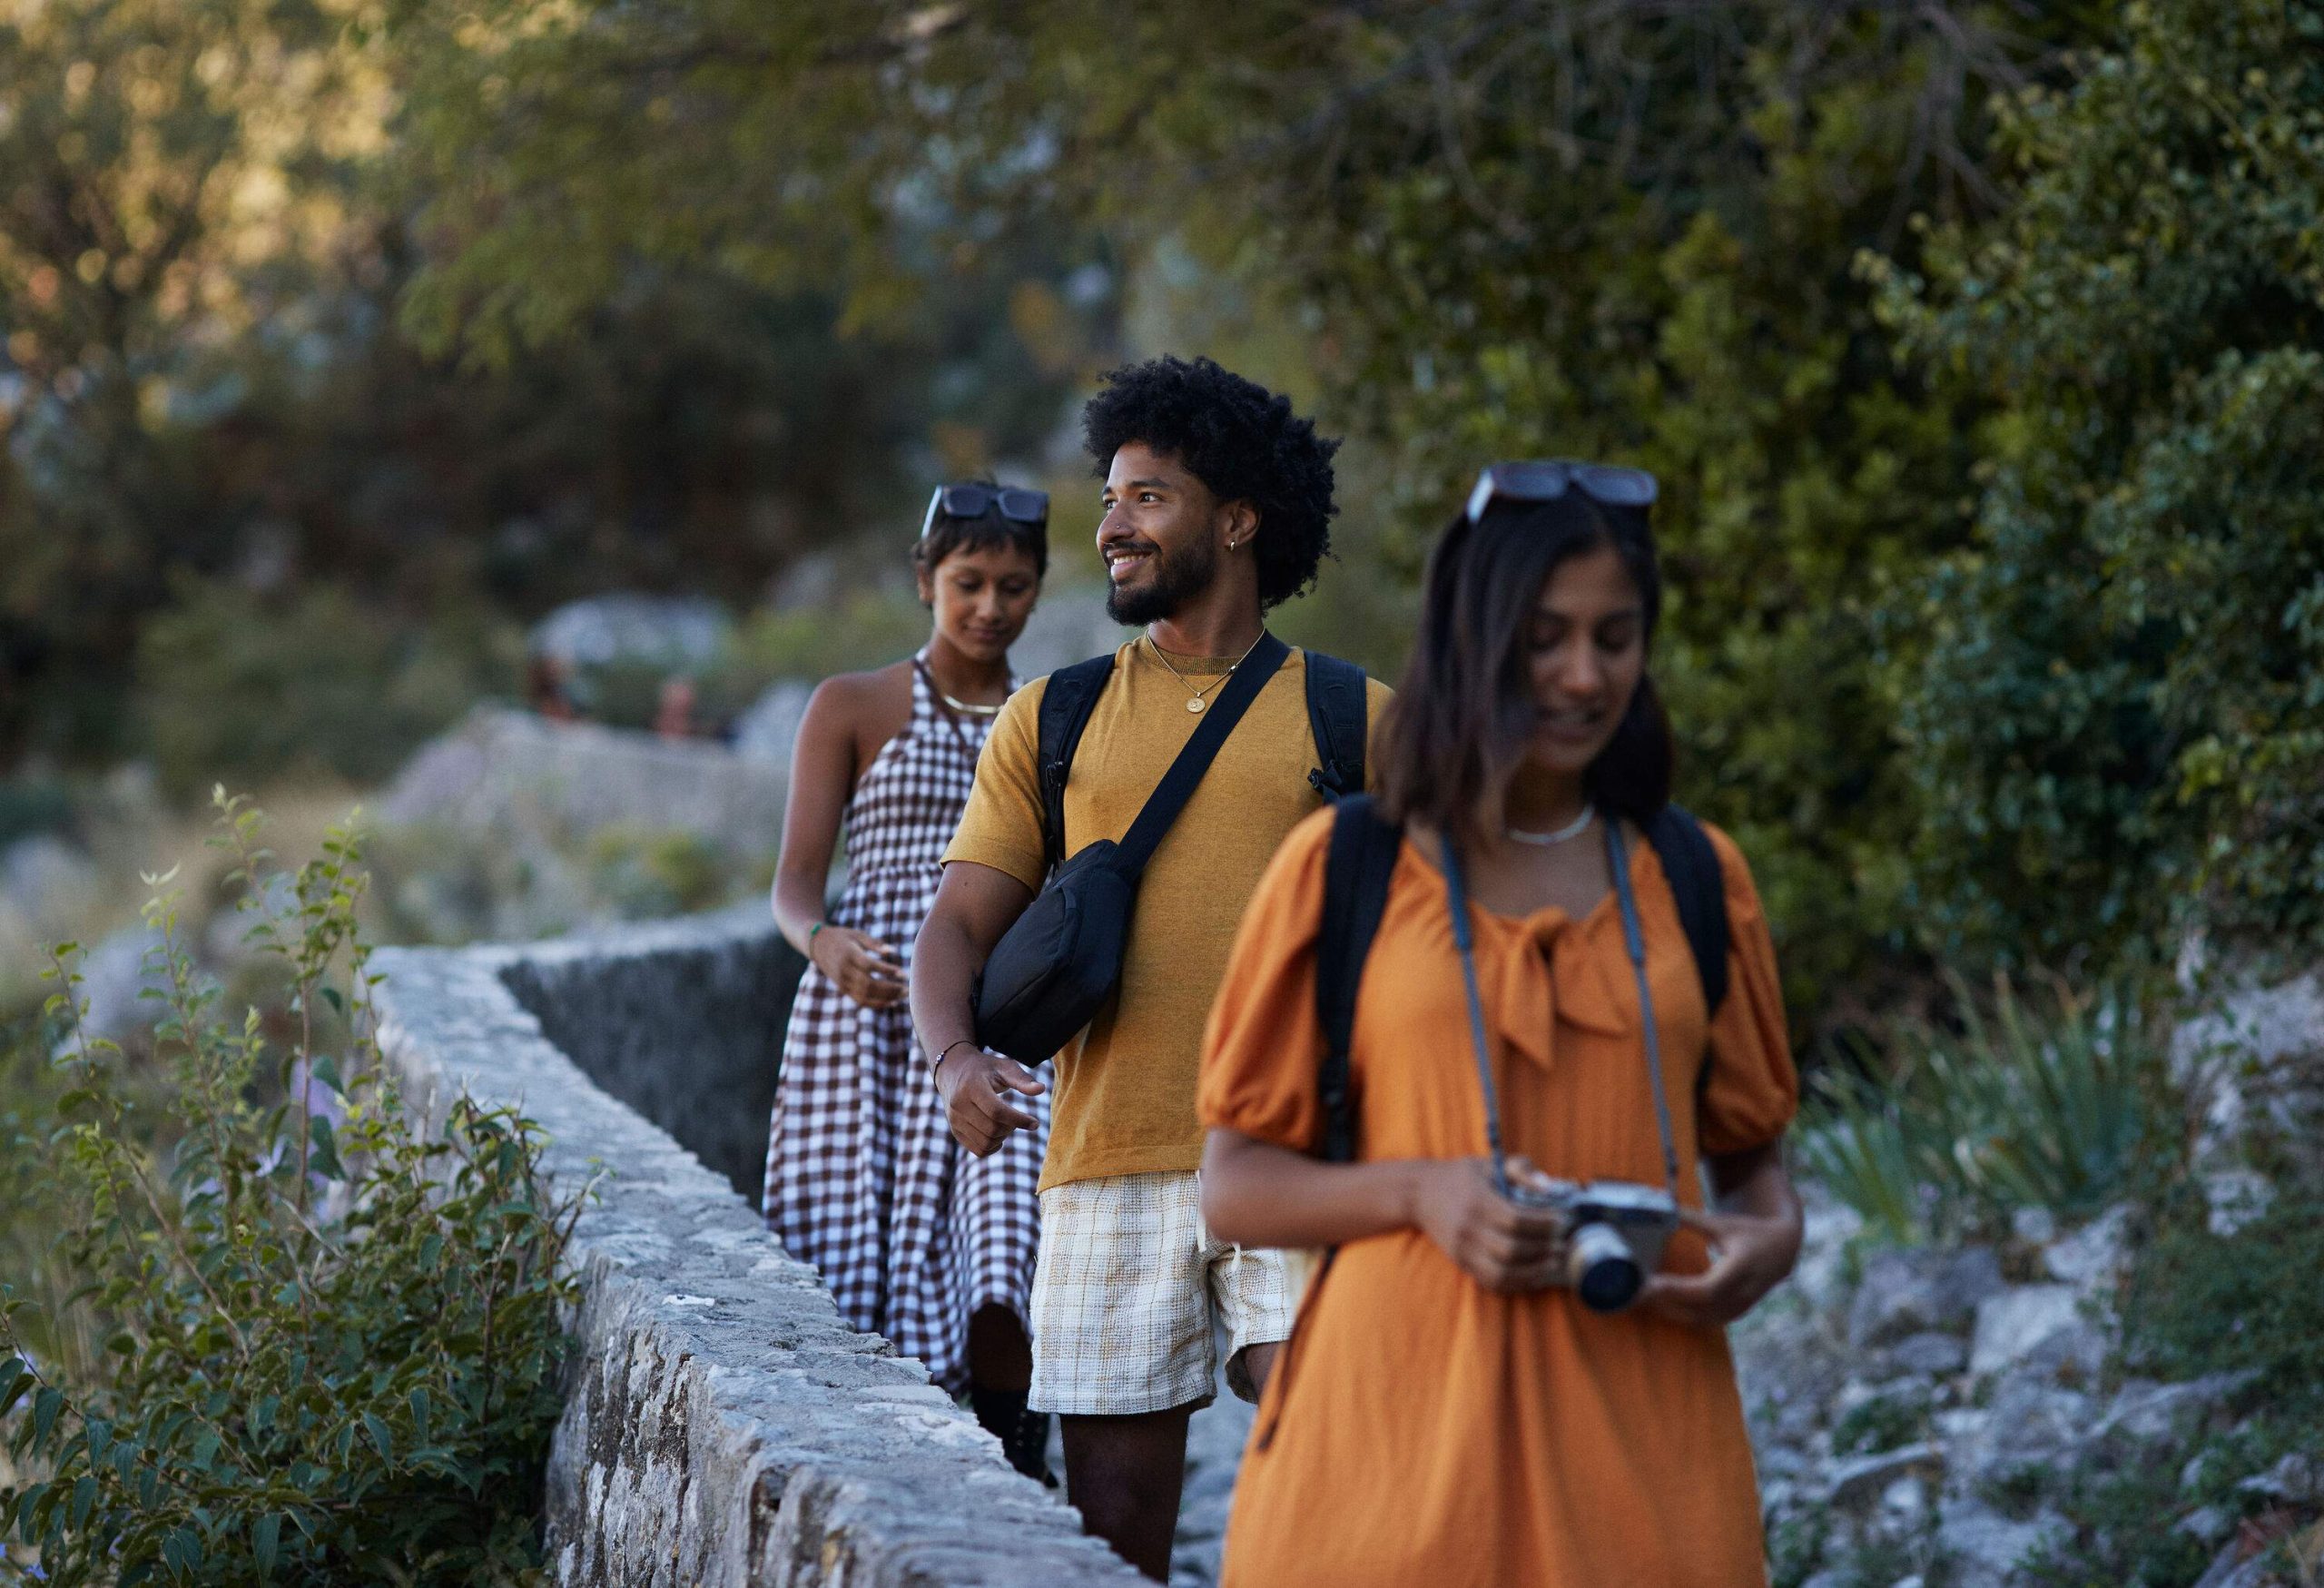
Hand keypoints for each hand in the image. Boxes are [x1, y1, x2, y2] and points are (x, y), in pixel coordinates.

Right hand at [811, 926, 905, 1008]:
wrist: (816, 945)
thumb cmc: (842, 937)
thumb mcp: (857, 934)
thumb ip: (874, 943)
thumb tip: (893, 951)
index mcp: (849, 954)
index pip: (869, 966)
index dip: (886, 971)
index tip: (902, 973)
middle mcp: (844, 970)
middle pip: (868, 984)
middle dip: (889, 988)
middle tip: (907, 988)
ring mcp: (842, 982)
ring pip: (865, 996)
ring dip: (886, 998)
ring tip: (903, 996)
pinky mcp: (843, 989)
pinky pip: (860, 1001)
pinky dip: (876, 1004)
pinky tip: (891, 1002)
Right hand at [935, 1046, 1046, 1155]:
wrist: (953, 1070)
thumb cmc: (984, 1069)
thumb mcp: (1003, 1067)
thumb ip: (1022, 1079)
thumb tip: (1041, 1089)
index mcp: (972, 1086)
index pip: (997, 1111)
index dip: (1019, 1120)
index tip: (1035, 1123)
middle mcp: (959, 1104)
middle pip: (992, 1129)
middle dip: (1012, 1128)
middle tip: (1018, 1119)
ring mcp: (954, 1119)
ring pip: (986, 1143)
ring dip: (1003, 1138)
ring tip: (1007, 1125)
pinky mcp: (955, 1131)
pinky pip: (978, 1150)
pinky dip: (993, 1147)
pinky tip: (999, 1136)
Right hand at [1407, 1156, 1568, 1294]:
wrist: (1418, 1193)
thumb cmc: (1460, 1176)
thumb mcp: (1488, 1164)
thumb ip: (1521, 1170)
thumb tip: (1550, 1187)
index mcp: (1477, 1201)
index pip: (1517, 1220)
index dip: (1545, 1223)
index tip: (1565, 1221)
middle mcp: (1468, 1229)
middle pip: (1512, 1249)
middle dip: (1543, 1249)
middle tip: (1564, 1244)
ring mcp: (1463, 1250)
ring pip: (1502, 1272)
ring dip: (1532, 1272)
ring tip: (1553, 1263)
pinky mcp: (1461, 1263)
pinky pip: (1491, 1282)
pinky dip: (1515, 1284)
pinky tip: (1534, 1276)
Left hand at [1639, 1207, 1801, 1326]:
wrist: (1782, 1250)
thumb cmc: (1749, 1233)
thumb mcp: (1722, 1223)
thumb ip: (1690, 1218)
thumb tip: (1659, 1204)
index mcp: (1741, 1268)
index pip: (1706, 1289)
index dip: (1676, 1290)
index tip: (1648, 1285)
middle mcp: (1742, 1294)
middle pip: (1698, 1309)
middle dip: (1664, 1303)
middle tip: (1631, 1293)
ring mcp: (1739, 1308)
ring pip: (1699, 1319)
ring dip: (1668, 1311)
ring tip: (1639, 1299)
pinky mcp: (1732, 1314)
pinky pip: (1702, 1321)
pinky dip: (1679, 1315)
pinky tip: (1657, 1304)